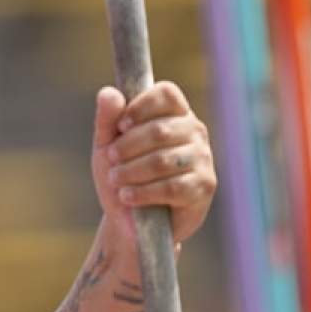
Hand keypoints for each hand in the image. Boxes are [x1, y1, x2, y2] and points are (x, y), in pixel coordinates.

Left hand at [91, 82, 215, 242]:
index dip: (141, 107)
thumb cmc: (121, 173)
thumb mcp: (106, 145)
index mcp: (174, 113)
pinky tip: (127, 196)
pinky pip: (172, 187)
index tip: (120, 126)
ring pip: (163, 160)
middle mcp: (194, 131)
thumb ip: (107, 119)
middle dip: (127, 146)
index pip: (167, 94)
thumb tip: (108, 92)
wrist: (130, 218)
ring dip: (131, 171)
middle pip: (160, 129)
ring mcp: (203, 158)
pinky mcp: (204, 186)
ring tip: (115, 179)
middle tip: (111, 159)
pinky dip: (143, 192)